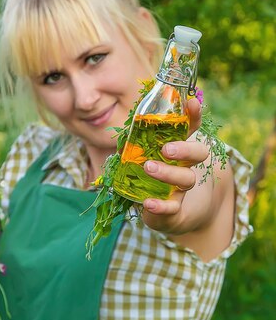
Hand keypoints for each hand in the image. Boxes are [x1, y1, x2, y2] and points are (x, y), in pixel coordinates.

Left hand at [141, 98, 208, 231]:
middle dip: (184, 149)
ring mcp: (181, 190)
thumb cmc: (149, 181)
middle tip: (166, 149)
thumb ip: (131, 147)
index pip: (191, 128)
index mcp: (178, 150)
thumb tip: (122, 140)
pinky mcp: (175, 211)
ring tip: (149, 168)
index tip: (192, 102)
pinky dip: (160, 206)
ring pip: (187, 179)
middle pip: (198, 153)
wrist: (165, 217)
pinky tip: (148, 202)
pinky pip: (172, 209)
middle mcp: (185, 167)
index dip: (194, 115)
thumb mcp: (138, 160)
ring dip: (168, 173)